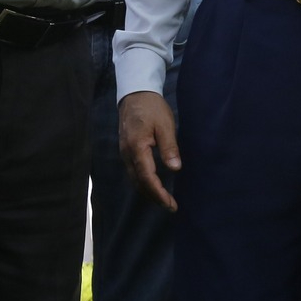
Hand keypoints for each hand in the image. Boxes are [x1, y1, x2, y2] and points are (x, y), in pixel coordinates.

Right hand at [119, 90, 180, 211]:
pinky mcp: (126, 150)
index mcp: (137, 148)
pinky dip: (143, 182)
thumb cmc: (152, 107)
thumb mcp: (165, 124)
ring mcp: (124, 152)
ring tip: (163, 199)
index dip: (159, 193)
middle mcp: (127, 154)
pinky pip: (133, 172)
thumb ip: (169, 147)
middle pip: (139, 182)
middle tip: (170, 206)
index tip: (170, 204)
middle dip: (154, 197)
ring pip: (134, 179)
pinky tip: (153, 184)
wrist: (135, 93)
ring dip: (148, 191)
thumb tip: (175, 168)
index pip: (147, 177)